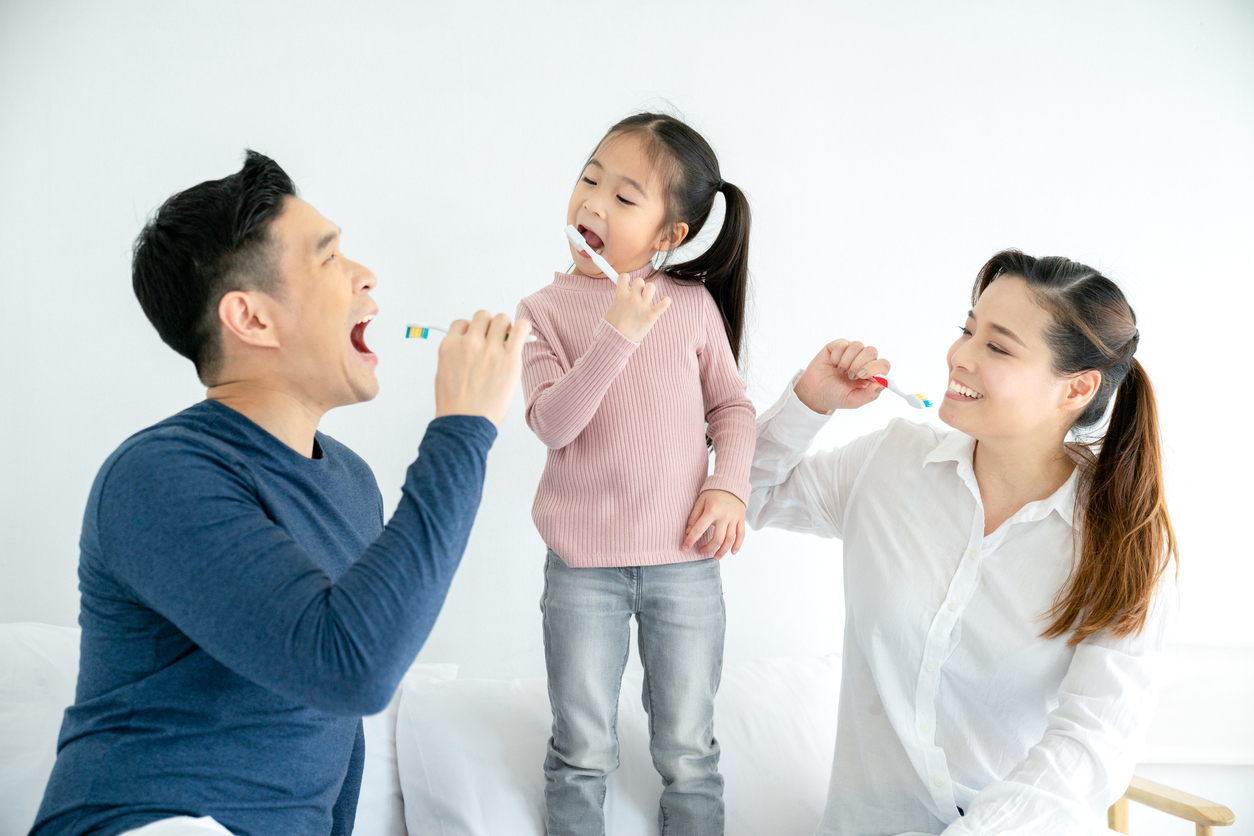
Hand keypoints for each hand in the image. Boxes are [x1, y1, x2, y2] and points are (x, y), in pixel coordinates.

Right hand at [434, 311, 531, 427]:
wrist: (465, 424)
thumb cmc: (456, 406)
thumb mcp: (445, 374)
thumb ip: (457, 355)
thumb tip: (472, 344)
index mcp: (450, 346)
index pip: (461, 324)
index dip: (471, 331)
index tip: (477, 340)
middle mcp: (469, 343)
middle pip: (483, 316)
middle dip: (488, 326)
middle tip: (494, 341)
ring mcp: (489, 350)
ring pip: (501, 319)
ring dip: (505, 327)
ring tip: (508, 341)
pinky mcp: (509, 359)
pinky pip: (520, 329)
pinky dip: (524, 327)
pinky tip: (524, 333)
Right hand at [603, 274, 671, 342]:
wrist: (616, 342)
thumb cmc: (611, 328)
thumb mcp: (611, 309)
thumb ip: (619, 298)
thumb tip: (622, 291)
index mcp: (620, 295)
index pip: (624, 276)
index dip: (626, 280)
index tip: (626, 286)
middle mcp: (632, 298)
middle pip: (639, 281)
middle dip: (638, 287)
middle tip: (636, 298)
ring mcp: (643, 306)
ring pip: (651, 287)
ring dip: (649, 292)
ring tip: (646, 300)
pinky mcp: (652, 315)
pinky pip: (665, 303)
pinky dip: (666, 301)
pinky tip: (663, 301)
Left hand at [682, 489, 745, 558]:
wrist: (731, 484)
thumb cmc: (713, 493)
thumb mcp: (700, 501)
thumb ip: (694, 516)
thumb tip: (688, 532)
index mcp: (712, 510)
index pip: (699, 529)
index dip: (691, 540)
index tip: (685, 548)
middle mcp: (724, 516)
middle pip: (717, 539)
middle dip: (708, 548)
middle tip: (701, 551)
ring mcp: (734, 518)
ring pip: (729, 539)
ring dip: (722, 551)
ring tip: (716, 557)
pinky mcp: (741, 519)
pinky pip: (741, 535)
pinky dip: (737, 545)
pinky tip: (732, 552)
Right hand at [793, 339, 889, 413]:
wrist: (815, 392)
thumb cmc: (836, 396)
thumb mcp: (853, 401)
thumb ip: (870, 395)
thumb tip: (884, 383)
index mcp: (872, 374)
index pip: (884, 364)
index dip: (875, 367)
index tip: (861, 375)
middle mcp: (864, 361)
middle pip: (872, 350)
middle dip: (859, 364)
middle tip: (850, 375)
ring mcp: (851, 352)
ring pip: (857, 345)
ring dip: (847, 361)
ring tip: (841, 371)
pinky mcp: (838, 346)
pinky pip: (842, 344)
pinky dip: (836, 356)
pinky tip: (833, 364)